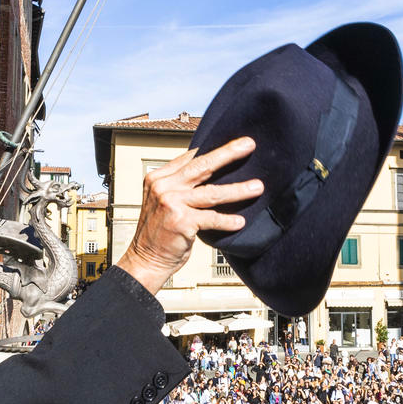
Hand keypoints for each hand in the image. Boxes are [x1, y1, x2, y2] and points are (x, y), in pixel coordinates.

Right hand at [116, 138, 260, 293]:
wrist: (145, 260)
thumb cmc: (159, 233)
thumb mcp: (163, 201)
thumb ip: (181, 186)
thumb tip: (211, 170)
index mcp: (158, 177)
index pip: (190, 157)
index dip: (213, 148)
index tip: (234, 143)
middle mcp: (163, 187)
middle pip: (202, 166)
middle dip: (228, 154)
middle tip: (248, 145)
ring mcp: (171, 203)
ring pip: (212, 193)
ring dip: (238, 190)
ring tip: (257, 187)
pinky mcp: (181, 222)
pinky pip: (211, 218)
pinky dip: (227, 221)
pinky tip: (240, 222)